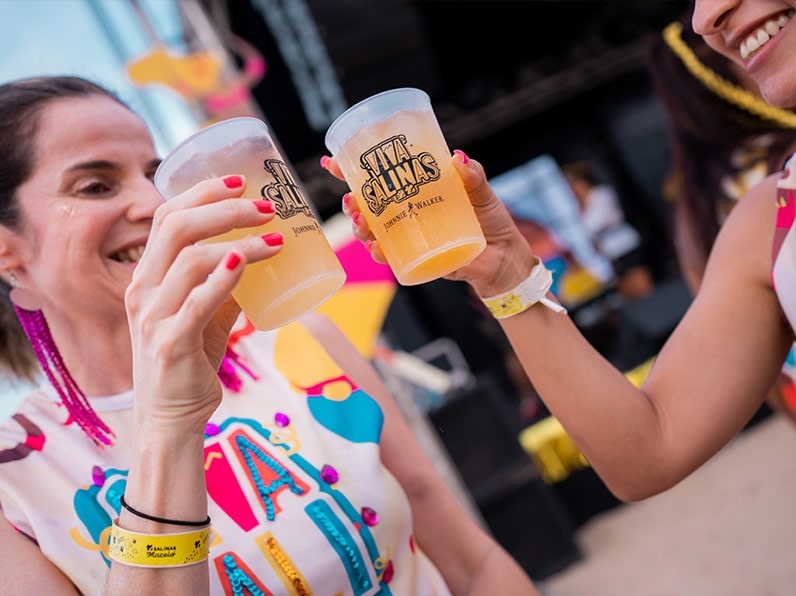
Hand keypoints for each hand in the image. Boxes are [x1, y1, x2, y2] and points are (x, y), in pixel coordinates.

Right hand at [125, 175, 281, 432]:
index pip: (166, 217)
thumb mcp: (206, 314)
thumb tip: (257, 257)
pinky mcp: (170, 344)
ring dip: (238, 241)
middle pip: (175, 226)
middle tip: (266, 207)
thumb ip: (224, 285)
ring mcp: (153, 317)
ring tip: (277, 240)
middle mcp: (143, 290)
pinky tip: (243, 261)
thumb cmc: (188, 362)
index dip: (201, 192)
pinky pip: (195, 303)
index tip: (239, 180)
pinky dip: (221, 278)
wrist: (170, 419)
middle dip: (224, 207)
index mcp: (147, 276)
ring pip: (189, 259)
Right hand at [322, 151, 537, 296]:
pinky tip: (376, 249)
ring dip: (361, 229)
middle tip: (349, 199)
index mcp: (416, 192)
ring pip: (374, 234)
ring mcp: (411, 239)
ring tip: (361, 221)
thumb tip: (458, 158)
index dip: (351, 172)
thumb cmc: (492, 221)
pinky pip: (393, 259)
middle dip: (351, 204)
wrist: (507, 258)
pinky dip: (381, 254)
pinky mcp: (419, 260)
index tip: (331, 162)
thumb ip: (472, 176)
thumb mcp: (481, 192)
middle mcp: (408, 215)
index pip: (379, 180)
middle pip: (368, 208)